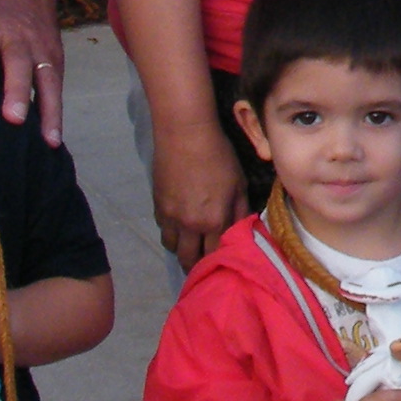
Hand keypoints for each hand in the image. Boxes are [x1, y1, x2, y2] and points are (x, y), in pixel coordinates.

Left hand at [0, 0, 67, 138]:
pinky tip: (54, 135)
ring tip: (48, 139)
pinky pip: (57, 85)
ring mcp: (40, 47)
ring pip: (46, 79)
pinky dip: (56, 109)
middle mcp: (17, 38)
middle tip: (14, 119)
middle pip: (18, 68)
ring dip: (48, 109)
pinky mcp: (56, 55)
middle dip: (17, 93)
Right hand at [148, 123, 248, 271]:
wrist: (185, 134)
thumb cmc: (219, 156)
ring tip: (189, 245)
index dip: (217, 262)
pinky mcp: (157, 205)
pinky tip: (179, 223)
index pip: (214, 254)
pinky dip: (171, 231)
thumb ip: (239, 211)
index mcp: (214, 220)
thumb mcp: (238, 183)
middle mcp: (190, 224)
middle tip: (201, 265)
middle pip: (188, 259)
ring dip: (181, 249)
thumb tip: (243, 231)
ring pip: (172, 247)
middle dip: (195, 265)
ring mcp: (170, 216)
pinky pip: (163, 228)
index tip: (220, 266)